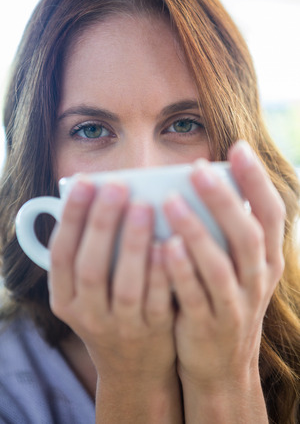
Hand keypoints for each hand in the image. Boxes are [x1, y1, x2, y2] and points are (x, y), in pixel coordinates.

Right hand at [48, 180, 180, 421]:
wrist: (133, 365)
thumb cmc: (111, 310)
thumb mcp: (87, 292)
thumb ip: (89, 253)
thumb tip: (101, 197)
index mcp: (65, 299)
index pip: (61, 256)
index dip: (72, 218)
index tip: (85, 183)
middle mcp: (88, 315)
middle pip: (90, 268)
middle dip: (102, 224)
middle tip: (117, 186)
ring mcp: (122, 327)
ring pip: (125, 285)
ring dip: (133, 244)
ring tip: (144, 206)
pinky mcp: (153, 332)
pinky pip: (158, 301)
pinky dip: (162, 272)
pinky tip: (169, 243)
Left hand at [162, 141, 284, 420]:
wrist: (222, 362)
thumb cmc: (224, 298)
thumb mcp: (239, 266)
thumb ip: (229, 231)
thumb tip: (209, 182)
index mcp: (267, 258)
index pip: (271, 214)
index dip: (256, 181)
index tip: (238, 148)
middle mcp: (257, 279)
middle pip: (246, 234)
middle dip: (224, 200)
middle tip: (198, 169)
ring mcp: (235, 304)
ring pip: (219, 265)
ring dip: (196, 232)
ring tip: (171, 201)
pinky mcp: (208, 325)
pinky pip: (194, 295)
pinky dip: (180, 271)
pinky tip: (163, 246)